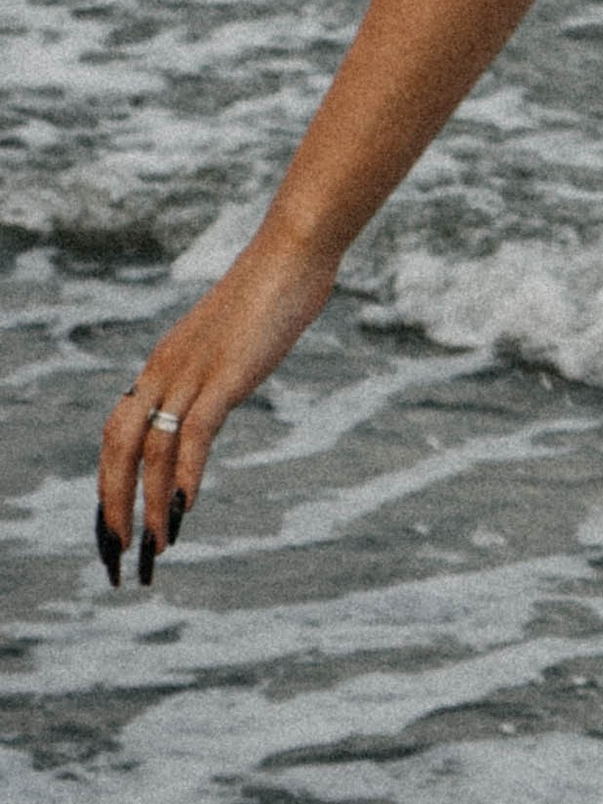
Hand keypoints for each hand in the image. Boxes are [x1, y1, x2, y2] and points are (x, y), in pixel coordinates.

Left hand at [95, 220, 337, 586]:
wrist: (291, 252)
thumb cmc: (271, 289)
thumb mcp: (230, 338)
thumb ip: (216, 368)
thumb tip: (219, 392)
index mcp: (162, 364)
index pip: (117, 433)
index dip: (109, 481)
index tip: (114, 524)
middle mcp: (164, 370)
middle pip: (119, 447)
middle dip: (114, 503)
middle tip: (119, 551)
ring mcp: (193, 372)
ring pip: (152, 450)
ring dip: (150, 503)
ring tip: (156, 545)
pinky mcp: (225, 375)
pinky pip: (193, 433)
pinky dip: (185, 474)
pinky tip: (186, 507)